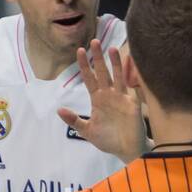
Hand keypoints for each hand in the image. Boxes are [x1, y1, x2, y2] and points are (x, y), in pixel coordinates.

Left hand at [65, 39, 145, 163]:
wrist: (126, 150)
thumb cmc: (108, 140)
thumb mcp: (87, 130)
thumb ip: (74, 120)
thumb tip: (59, 110)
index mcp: (98, 99)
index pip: (89, 78)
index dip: (85, 65)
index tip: (80, 51)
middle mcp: (109, 95)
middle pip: (103, 72)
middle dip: (98, 57)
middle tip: (94, 41)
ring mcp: (122, 97)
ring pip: (117, 76)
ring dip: (115, 62)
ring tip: (111, 48)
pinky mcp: (132, 103)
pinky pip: (132, 87)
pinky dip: (132, 75)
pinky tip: (132, 63)